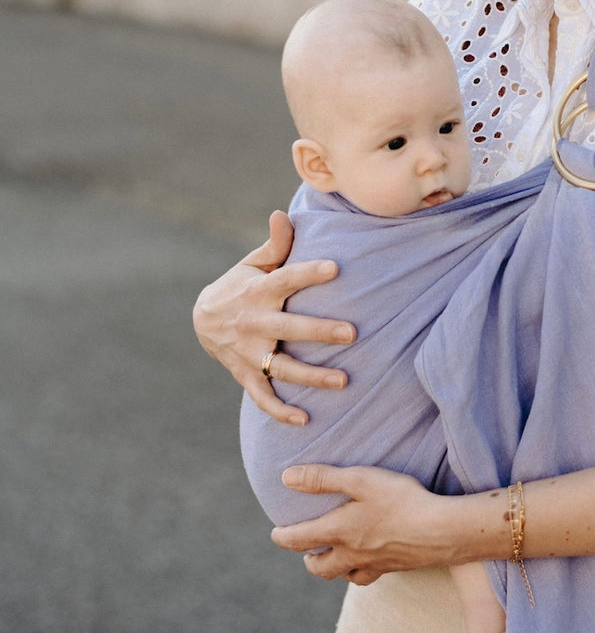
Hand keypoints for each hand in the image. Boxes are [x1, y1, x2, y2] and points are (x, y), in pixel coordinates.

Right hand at [192, 211, 355, 424]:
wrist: (202, 319)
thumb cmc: (241, 284)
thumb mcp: (253, 264)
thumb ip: (275, 245)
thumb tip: (283, 214)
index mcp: (259, 291)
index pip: (287, 279)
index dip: (309, 273)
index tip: (335, 267)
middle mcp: (254, 323)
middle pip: (290, 328)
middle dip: (320, 331)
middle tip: (353, 333)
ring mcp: (249, 352)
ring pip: (282, 367)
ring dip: (312, 376)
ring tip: (344, 380)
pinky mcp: (245, 374)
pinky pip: (263, 396)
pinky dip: (280, 410)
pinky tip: (305, 420)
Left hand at [271, 465, 448, 584]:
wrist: (439, 530)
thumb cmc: (399, 499)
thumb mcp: (360, 479)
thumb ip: (323, 478)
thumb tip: (286, 478)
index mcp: (339, 531)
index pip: (299, 539)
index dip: (282, 537)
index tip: (275, 533)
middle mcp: (351, 553)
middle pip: (319, 568)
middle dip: (308, 559)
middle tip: (306, 549)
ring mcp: (373, 564)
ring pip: (343, 575)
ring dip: (332, 568)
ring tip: (334, 556)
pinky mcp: (393, 567)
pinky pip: (368, 576)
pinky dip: (359, 571)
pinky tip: (368, 560)